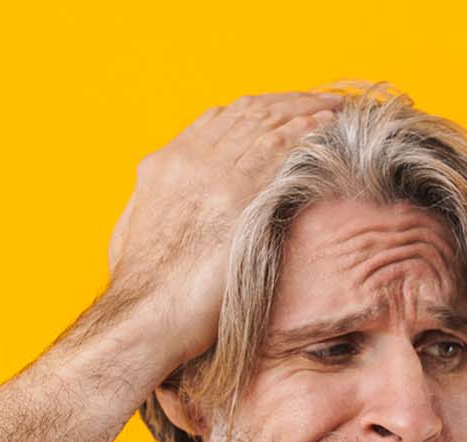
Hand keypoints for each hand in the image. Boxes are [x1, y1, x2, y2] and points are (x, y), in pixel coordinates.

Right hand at [105, 90, 343, 364]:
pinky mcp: (238, 197)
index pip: (215, 120)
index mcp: (162, 166)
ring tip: (332, 108)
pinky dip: (305, 130)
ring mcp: (213, 174)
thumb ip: (160, 209)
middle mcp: (187, 160)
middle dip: (285, 104)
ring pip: (266, 122)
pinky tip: (327, 124)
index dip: (254, 111)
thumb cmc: (142, 292)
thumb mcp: (135, 235)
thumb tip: (177, 211)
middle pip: (245, 113)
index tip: (280, 112)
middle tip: (318, 102)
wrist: (145, 315)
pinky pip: (280, 148)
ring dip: (303, 110)